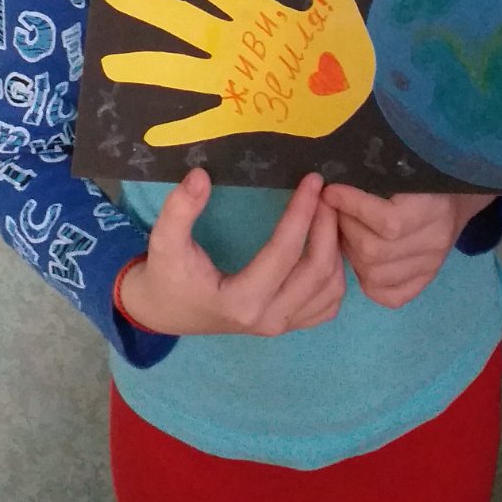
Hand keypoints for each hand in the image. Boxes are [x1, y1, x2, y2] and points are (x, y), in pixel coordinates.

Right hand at [101, 0, 374, 145]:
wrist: (360, 91)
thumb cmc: (344, 43)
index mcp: (255, 13)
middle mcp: (236, 44)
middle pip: (185, 22)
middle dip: (151, 9)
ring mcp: (236, 79)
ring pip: (183, 71)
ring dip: (149, 67)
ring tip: (112, 63)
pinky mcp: (245, 112)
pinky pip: (207, 121)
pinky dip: (182, 129)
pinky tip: (153, 134)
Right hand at [119, 168, 346, 337]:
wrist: (166, 311)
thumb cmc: (168, 275)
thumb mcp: (164, 241)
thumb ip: (179, 209)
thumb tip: (200, 176)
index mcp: (241, 300)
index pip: (285, 252)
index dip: (302, 212)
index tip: (313, 180)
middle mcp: (268, 318)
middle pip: (318, 271)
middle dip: (327, 227)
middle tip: (326, 193)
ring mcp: (281, 325)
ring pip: (331, 289)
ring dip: (336, 249)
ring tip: (329, 212)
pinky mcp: (288, 324)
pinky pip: (329, 304)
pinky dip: (337, 273)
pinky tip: (327, 244)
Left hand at [320, 186, 495, 309]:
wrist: (454, 196)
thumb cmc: (422, 175)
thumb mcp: (402, 167)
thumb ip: (372, 176)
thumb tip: (331, 188)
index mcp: (433, 208)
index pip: (386, 221)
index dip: (351, 206)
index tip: (330, 191)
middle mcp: (434, 242)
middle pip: (373, 251)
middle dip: (345, 229)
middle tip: (335, 212)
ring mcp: (431, 266)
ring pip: (373, 275)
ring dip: (350, 254)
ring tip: (346, 232)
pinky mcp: (425, 282)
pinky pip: (387, 296)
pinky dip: (367, 280)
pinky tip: (362, 259)